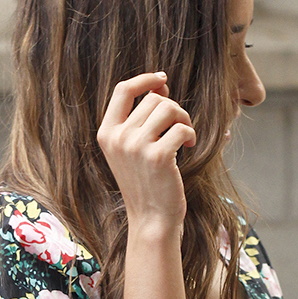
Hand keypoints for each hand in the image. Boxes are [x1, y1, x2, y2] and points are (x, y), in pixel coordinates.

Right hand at [97, 72, 195, 236]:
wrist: (151, 219)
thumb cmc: (146, 182)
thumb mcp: (131, 149)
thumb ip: (139, 119)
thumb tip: (160, 85)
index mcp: (107, 133)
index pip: (122, 89)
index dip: (145, 79)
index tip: (162, 80)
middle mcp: (118, 138)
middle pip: (153, 99)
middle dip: (173, 108)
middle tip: (179, 126)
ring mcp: (136, 147)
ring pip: (169, 108)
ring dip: (184, 119)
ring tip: (184, 136)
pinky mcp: (158, 156)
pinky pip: (182, 127)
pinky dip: (191, 134)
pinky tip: (189, 147)